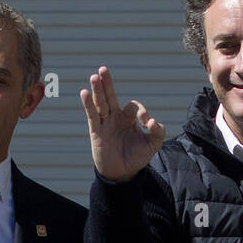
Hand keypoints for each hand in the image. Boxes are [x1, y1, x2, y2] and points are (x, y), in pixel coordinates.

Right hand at [79, 66, 164, 182]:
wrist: (122, 174)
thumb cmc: (137, 158)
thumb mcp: (152, 145)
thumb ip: (158, 133)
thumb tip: (153, 122)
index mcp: (129, 118)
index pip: (133, 106)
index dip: (141, 112)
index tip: (147, 123)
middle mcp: (116, 117)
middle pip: (111, 96)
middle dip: (108, 84)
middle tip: (103, 69)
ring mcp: (105, 123)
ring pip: (100, 103)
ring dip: (97, 90)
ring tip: (94, 76)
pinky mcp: (96, 131)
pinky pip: (92, 116)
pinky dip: (88, 104)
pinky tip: (84, 93)